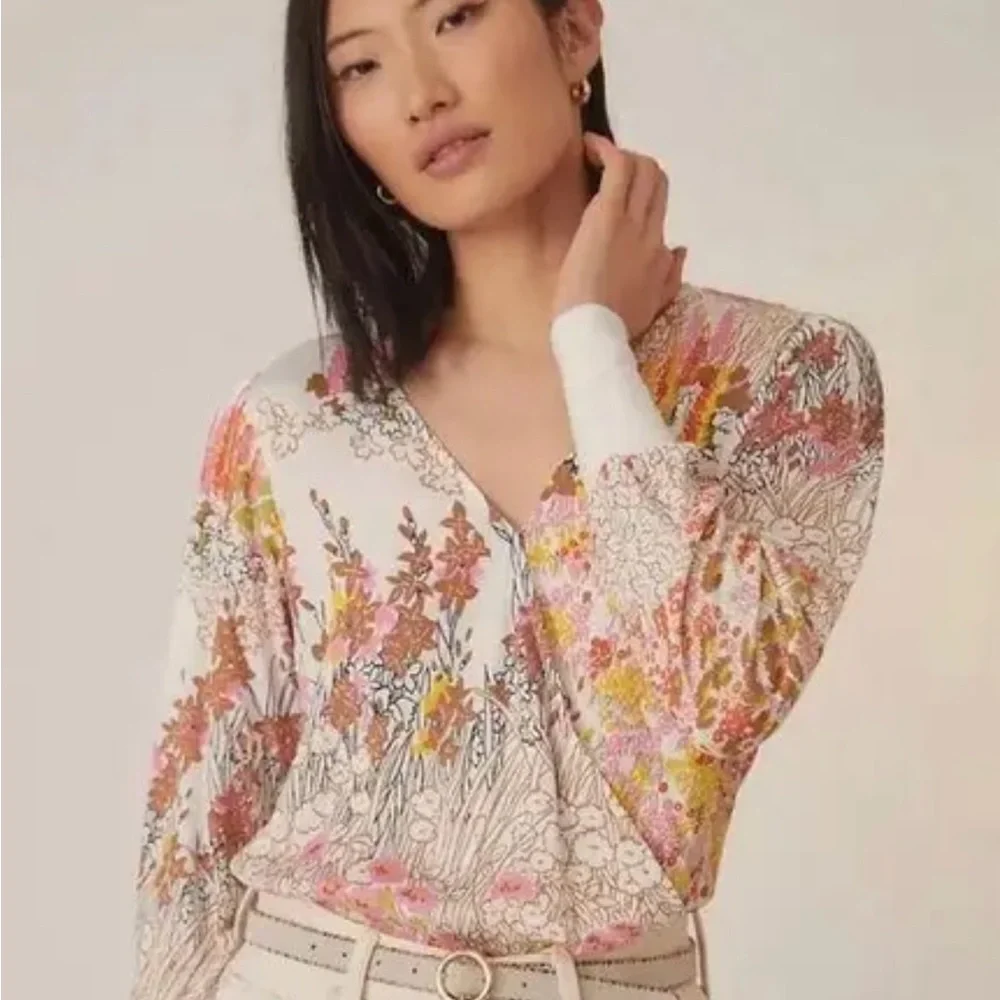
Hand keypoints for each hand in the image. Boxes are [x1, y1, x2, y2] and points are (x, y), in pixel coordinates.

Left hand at [553, 132, 686, 337]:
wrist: (596, 333)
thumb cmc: (614, 326)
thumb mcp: (653, 306)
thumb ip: (669, 277)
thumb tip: (680, 248)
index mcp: (660, 255)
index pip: (660, 210)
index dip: (643, 196)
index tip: (619, 196)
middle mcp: (653, 233)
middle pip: (658, 182)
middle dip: (636, 168)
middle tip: (606, 171)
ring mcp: (632, 222)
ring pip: (644, 169)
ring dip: (622, 155)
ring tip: (595, 157)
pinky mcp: (608, 215)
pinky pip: (618, 168)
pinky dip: (605, 150)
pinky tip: (589, 147)